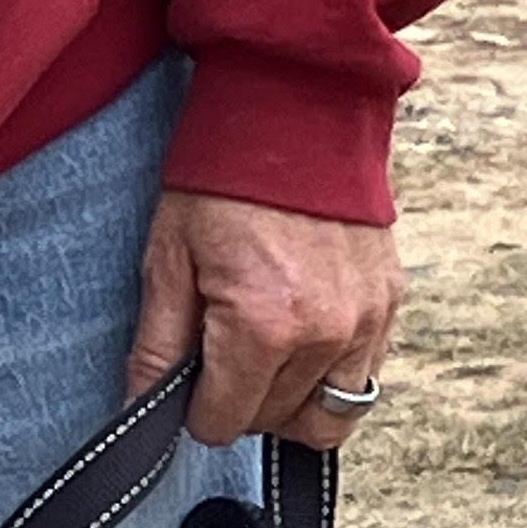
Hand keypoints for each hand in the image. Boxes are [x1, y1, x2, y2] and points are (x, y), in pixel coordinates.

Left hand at [128, 190, 402, 448]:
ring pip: (326, 419)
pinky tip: (304, 340)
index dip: (197, 410)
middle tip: (221, 353)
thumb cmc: (225, 177)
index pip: (224, 422)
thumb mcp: (170, 257)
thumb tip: (139, 410)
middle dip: (241, 401)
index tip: (190, 380)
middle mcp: (323, 335)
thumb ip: (157, 345)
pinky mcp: (387, 305)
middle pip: (273, 422)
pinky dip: (330, 378)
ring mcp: (364, 323)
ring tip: (266, 360)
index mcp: (262, 326)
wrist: (295, 105)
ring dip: (290, 404)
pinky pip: (362, 381)